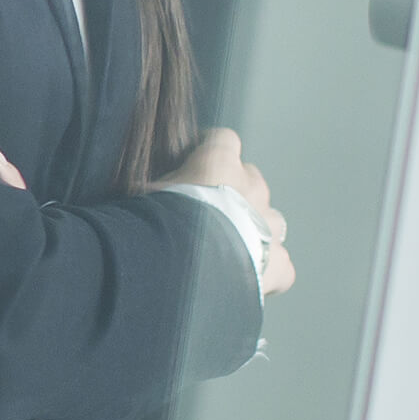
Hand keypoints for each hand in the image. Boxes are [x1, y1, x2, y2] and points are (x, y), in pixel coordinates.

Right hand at [156, 127, 295, 296]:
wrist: (183, 268)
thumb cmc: (158, 222)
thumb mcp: (143, 193)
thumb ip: (153, 186)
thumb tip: (138, 189)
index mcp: (220, 162)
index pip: (223, 140)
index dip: (209, 152)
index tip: (194, 166)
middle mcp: (252, 187)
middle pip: (251, 179)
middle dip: (234, 192)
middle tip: (207, 215)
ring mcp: (269, 225)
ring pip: (270, 219)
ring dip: (253, 228)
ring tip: (228, 249)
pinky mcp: (278, 262)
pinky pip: (280, 262)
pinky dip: (267, 269)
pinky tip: (246, 279)